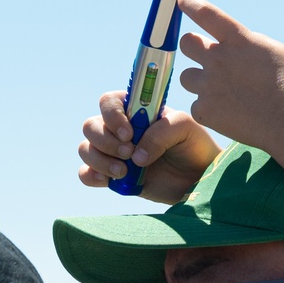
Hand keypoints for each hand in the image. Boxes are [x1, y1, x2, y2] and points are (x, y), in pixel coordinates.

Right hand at [78, 92, 218, 203]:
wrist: (197, 178)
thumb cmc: (193, 145)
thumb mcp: (185, 128)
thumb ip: (161, 133)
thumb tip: (136, 156)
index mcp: (135, 110)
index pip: (108, 102)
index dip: (112, 116)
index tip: (129, 133)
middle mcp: (120, 129)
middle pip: (91, 125)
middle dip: (106, 141)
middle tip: (129, 153)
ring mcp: (114, 152)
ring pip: (86, 148)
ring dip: (100, 160)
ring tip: (124, 172)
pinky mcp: (112, 175)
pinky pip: (85, 173)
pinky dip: (91, 175)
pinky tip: (109, 180)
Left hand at [176, 0, 283, 151]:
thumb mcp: (273, 50)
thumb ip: (246, 44)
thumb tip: (231, 43)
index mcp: (239, 40)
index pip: (207, 13)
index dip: (191, 3)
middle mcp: (219, 59)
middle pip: (186, 43)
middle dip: (194, 48)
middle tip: (208, 59)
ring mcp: (208, 85)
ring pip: (186, 77)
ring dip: (199, 81)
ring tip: (223, 93)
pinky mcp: (203, 110)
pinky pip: (196, 105)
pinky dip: (209, 109)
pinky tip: (229, 114)